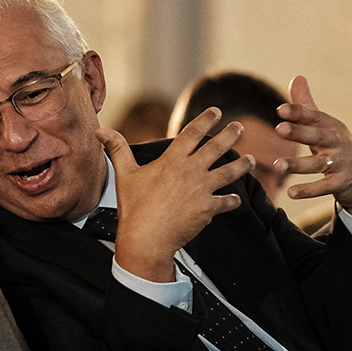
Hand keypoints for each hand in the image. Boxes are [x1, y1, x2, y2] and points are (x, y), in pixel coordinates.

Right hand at [95, 108, 254, 281]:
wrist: (147, 238)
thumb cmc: (134, 207)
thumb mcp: (125, 175)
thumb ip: (118, 149)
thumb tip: (101, 130)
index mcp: (172, 160)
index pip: (193, 132)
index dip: (206, 119)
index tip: (216, 111)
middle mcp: (191, 171)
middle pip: (217, 147)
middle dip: (230, 135)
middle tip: (239, 127)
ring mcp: (203, 190)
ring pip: (229, 172)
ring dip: (241, 165)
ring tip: (250, 160)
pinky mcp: (209, 209)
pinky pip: (227, 202)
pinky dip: (232, 200)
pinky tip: (235, 198)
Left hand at [275, 76, 351, 217]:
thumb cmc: (334, 146)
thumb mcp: (322, 126)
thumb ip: (307, 106)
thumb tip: (297, 78)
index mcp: (330, 126)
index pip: (314, 117)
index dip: (298, 112)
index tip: (280, 109)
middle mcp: (336, 142)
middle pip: (317, 136)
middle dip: (299, 132)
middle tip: (279, 129)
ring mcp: (341, 163)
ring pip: (318, 163)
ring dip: (297, 164)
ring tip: (277, 166)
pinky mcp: (341, 182)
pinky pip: (324, 187)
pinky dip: (308, 190)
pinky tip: (290, 193)